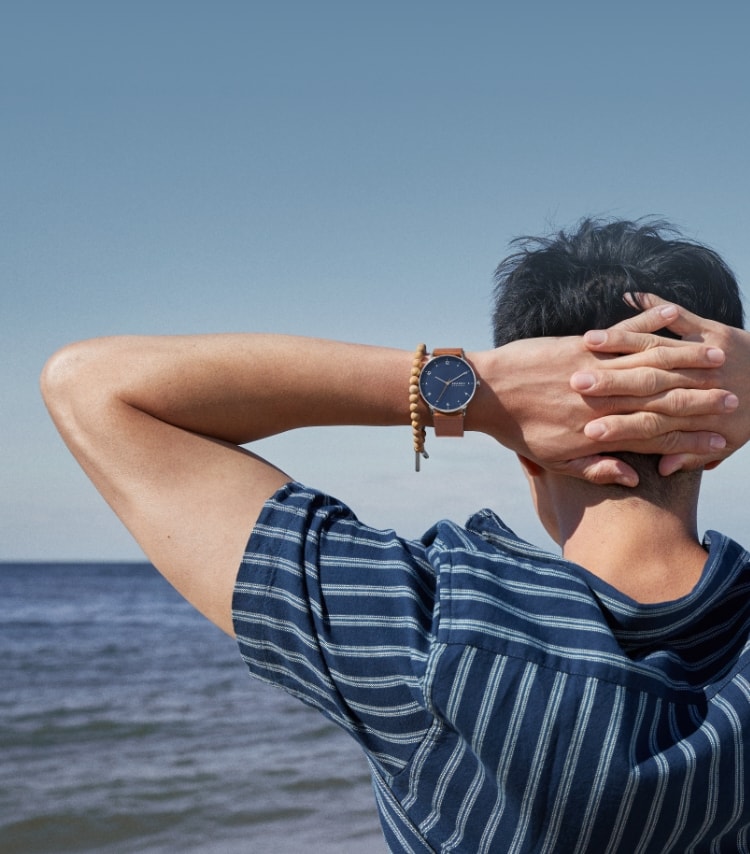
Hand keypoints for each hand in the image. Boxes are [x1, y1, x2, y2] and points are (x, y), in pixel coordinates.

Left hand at [471, 303, 733, 484]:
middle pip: (660, 399)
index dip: (689, 438)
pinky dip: (648, 322)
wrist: (483, 393)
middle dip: (700, 398)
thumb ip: (595, 468)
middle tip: (734, 396)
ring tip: (716, 357)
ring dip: (685, 360)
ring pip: (647, 365)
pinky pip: (621, 334)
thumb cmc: (518, 430)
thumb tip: (634, 475)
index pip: (654, 436)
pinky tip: (673, 315)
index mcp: (598, 432)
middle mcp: (601, 401)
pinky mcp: (580, 346)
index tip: (721, 439)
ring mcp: (593, 370)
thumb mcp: (555, 460)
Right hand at [578, 295, 749, 473]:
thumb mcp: (727, 444)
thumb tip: (662, 470)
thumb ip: (690, 458)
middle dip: (608, 383)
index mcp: (693, 417)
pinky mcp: (712, 332)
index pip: (647, 426)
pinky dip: (655, 306)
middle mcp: (693, 385)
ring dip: (620, 342)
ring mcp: (702, 355)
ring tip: (589, 340)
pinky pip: (680, 316)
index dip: (617, 428)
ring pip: (656, 348)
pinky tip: (630, 297)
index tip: (588, 431)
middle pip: (644, 384)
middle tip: (576, 383)